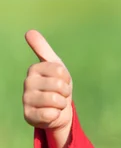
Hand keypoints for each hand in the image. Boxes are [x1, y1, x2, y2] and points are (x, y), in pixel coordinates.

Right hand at [23, 30, 72, 147]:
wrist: (58, 110)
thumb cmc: (58, 86)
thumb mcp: (55, 65)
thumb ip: (43, 48)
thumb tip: (29, 31)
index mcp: (34, 69)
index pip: (61, 71)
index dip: (67, 79)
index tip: (62, 81)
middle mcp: (27, 83)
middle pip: (59, 85)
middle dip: (65, 92)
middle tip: (60, 94)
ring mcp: (26, 100)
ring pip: (56, 100)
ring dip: (62, 104)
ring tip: (56, 103)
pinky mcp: (28, 116)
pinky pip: (51, 114)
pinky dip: (56, 115)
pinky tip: (51, 114)